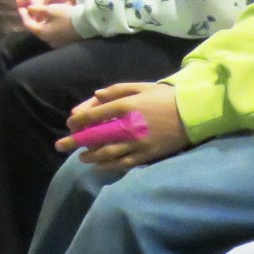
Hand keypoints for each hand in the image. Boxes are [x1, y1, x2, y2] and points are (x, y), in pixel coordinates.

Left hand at [18, 0, 78, 45]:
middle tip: (30, 8)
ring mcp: (56, 42)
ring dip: (40, 21)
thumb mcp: (51, 9)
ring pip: (43, 30)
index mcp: (42, 32)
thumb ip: (38, 9)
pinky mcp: (63, 41)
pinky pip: (51, 32)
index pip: (27, 24)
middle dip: (31, 17)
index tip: (22, 6)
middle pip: (35, 28)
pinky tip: (50, 18)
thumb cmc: (67, 16)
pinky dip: (48, 25)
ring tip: (40, 11)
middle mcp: (47, 40)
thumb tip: (29, 9)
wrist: (87, 24)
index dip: (23, 14)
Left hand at [57, 82, 188, 168]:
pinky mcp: (148, 155)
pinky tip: (99, 167)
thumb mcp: (140, 86)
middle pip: (96, 136)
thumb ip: (116, 91)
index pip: (95, 115)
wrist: (193, 113)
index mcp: (126, 106)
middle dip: (75, 141)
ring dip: (91, 156)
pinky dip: (109, 166)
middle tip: (60, 146)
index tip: (70, 123)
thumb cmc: (165, 97)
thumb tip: (94, 97)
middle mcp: (129, 126)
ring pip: (108, 153)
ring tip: (81, 157)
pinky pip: (124, 163)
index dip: (79, 120)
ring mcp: (138, 143)